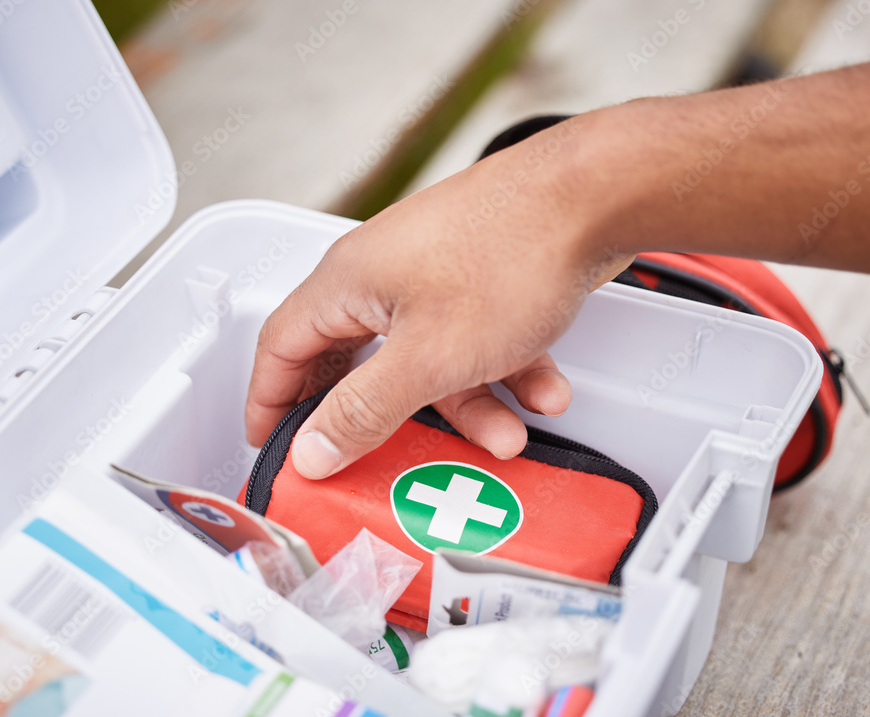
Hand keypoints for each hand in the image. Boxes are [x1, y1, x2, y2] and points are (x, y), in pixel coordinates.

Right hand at [245, 116, 632, 477]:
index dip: (272, 401)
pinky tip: (543, 390)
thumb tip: (312, 449)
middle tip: (377, 457)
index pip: (282, 347)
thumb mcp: (428, 357)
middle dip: (385, 417)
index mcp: (349, 282)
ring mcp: (437, 272)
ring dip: (468, 404)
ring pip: (431, 359)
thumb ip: (364, 409)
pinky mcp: (482, 276)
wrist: (597, 196)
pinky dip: (505, 372)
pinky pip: (478, 340)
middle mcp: (385, 273)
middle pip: (360, 360)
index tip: (273, 444)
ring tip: (505, 436)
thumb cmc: (511, 253)